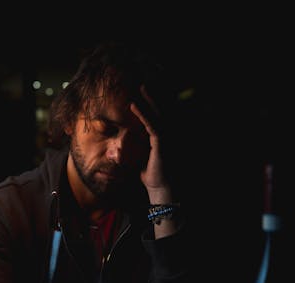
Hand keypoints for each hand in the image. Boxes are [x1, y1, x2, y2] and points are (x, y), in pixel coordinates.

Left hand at [130, 85, 172, 204]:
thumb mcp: (142, 156)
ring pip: (159, 114)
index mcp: (165, 135)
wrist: (161, 189)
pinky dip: (143, 114)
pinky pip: (152, 125)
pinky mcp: (162, 143)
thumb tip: (125, 140)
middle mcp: (170, 134)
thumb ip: (137, 145)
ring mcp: (168, 137)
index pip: (160, 114)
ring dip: (150, 99)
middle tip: (144, 82)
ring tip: (141, 87)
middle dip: (154, 95)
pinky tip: (134, 105)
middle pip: (163, 109)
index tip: (144, 90)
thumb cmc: (151, 174)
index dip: (153, 102)